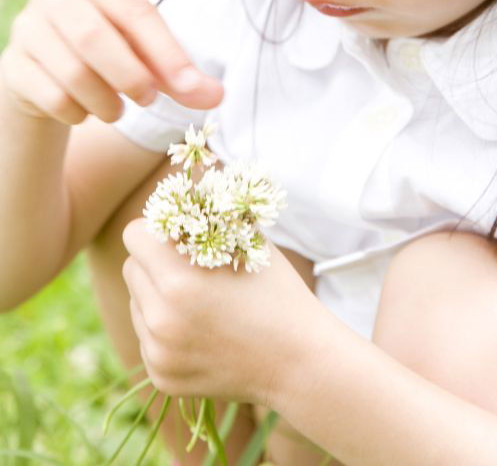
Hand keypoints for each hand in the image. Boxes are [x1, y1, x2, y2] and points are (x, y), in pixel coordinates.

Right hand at [0, 0, 222, 125]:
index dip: (166, 52)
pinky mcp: (13, 66)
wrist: (46, 76)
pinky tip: (85, 112)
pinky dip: (77, 113)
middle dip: (129, 75)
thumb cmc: (109, 58)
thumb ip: (182, 77)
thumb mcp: (148, 60)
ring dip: (105, 102)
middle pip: (94, 37)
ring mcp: (27, 29)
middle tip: (149, 99)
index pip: (136, 12)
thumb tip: (218, 97)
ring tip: (117, 110)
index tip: (188, 87)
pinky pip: (50, 97)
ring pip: (71, 72)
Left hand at [121, 217, 322, 405]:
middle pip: (131, 267)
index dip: (156, 228)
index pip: (134, 235)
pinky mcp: (161, 376)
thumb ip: (208, 216)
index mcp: (179, 281)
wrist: (298, 360)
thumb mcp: (247, 242)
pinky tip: (201, 330)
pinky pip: (147, 336)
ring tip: (200, 301)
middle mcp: (161, 319)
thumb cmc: (276, 291)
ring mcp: (159, 353)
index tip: (175, 234)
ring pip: (137, 302)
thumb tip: (183, 187)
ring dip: (157, 295)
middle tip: (188, 266)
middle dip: (154, 261)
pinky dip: (165, 329)